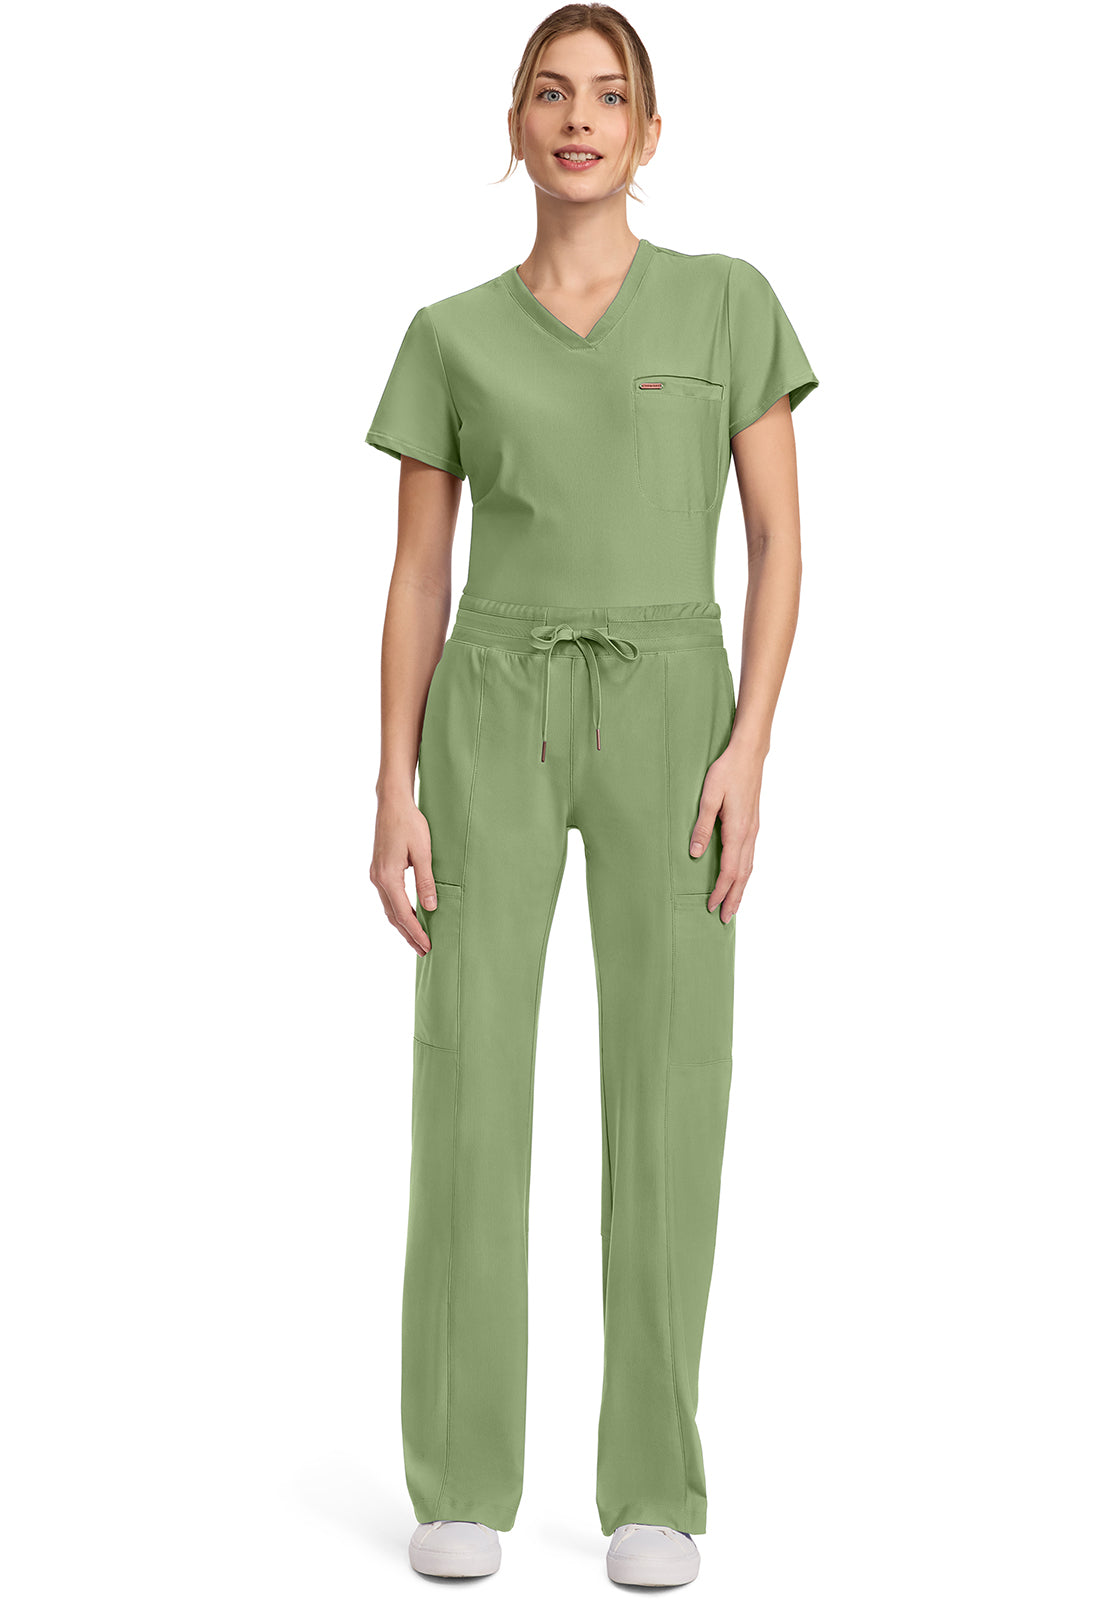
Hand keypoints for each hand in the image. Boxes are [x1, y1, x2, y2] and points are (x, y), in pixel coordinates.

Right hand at [370, 790, 438, 955]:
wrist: (392, 804)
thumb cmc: (410, 823)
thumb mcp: (423, 852)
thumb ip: (426, 881)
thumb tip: (430, 907)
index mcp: (388, 876)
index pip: (403, 913)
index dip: (415, 932)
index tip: (427, 946)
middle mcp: (378, 878)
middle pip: (393, 916)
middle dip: (408, 934)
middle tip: (423, 950)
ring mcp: (376, 874)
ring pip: (388, 908)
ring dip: (402, 925)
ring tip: (417, 939)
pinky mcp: (378, 870)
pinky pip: (388, 898)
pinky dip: (397, 911)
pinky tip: (408, 916)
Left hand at [688, 745, 762, 921]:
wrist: (748, 754)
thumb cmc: (726, 772)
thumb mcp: (708, 797)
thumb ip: (702, 826)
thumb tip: (695, 854)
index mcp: (737, 830)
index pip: (730, 870)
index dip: (720, 890)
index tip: (711, 906)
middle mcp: (749, 834)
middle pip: (743, 875)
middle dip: (734, 898)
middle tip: (725, 919)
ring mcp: (754, 830)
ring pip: (749, 867)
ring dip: (741, 889)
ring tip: (734, 906)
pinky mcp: (753, 825)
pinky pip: (750, 857)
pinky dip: (746, 874)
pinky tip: (741, 878)